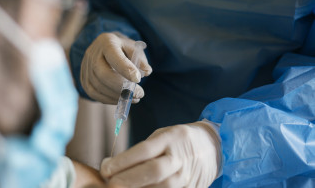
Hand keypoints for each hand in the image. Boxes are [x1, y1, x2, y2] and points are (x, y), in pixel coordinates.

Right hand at [80, 32, 151, 103]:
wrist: (105, 48)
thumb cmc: (123, 49)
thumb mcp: (134, 48)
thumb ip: (141, 59)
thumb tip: (146, 72)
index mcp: (107, 42)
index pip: (114, 56)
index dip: (125, 69)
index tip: (138, 79)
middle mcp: (92, 54)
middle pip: (102, 74)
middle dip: (121, 87)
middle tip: (139, 94)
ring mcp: (85, 67)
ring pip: (98, 87)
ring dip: (117, 96)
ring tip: (134, 98)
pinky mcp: (84, 79)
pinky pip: (93, 93)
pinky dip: (109, 99)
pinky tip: (121, 99)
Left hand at [100, 122, 221, 187]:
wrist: (213, 147)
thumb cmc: (179, 140)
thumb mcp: (162, 136)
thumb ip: (143, 150)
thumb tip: (115, 167)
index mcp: (170, 138)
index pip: (145, 150)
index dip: (123, 161)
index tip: (105, 167)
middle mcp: (180, 158)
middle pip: (153, 171)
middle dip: (128, 179)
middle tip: (110, 183)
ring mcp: (187, 176)